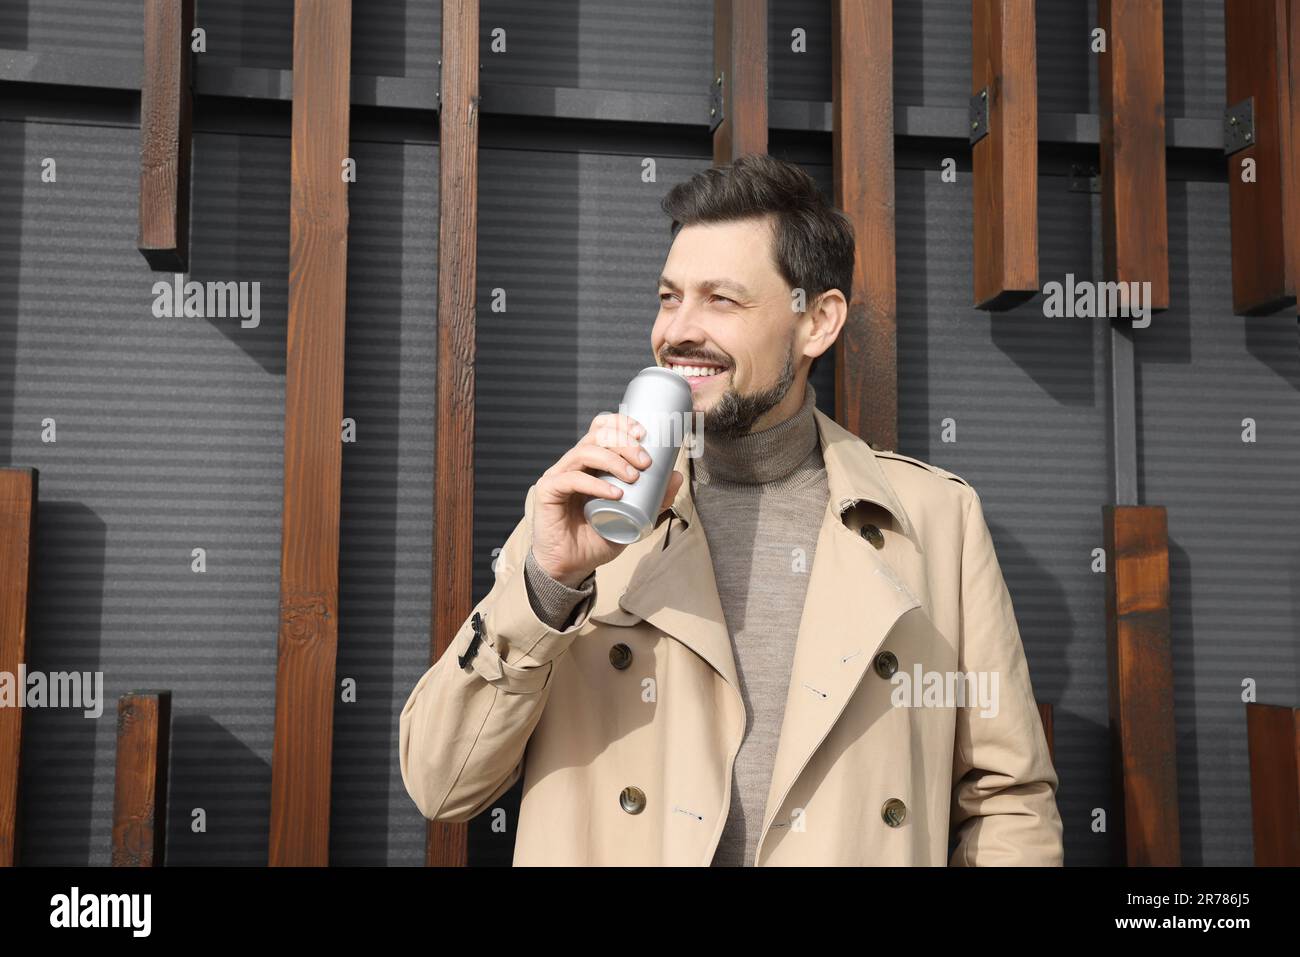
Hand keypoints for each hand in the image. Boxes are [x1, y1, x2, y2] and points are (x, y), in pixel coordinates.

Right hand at [531, 411, 684, 585]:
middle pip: (597, 436)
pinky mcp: (547, 492)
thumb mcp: (634, 517)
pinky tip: (614, 493)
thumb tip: (677, 476)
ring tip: (633, 477)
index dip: (621, 423)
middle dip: (625, 442)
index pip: (602, 428)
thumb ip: (655, 499)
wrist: (573, 566)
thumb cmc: (599, 538)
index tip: (644, 434)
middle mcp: (574, 463)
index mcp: (592, 462)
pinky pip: (571, 479)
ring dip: (613, 460)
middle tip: (646, 461)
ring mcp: (558, 475)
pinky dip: (595, 484)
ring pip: (584, 452)